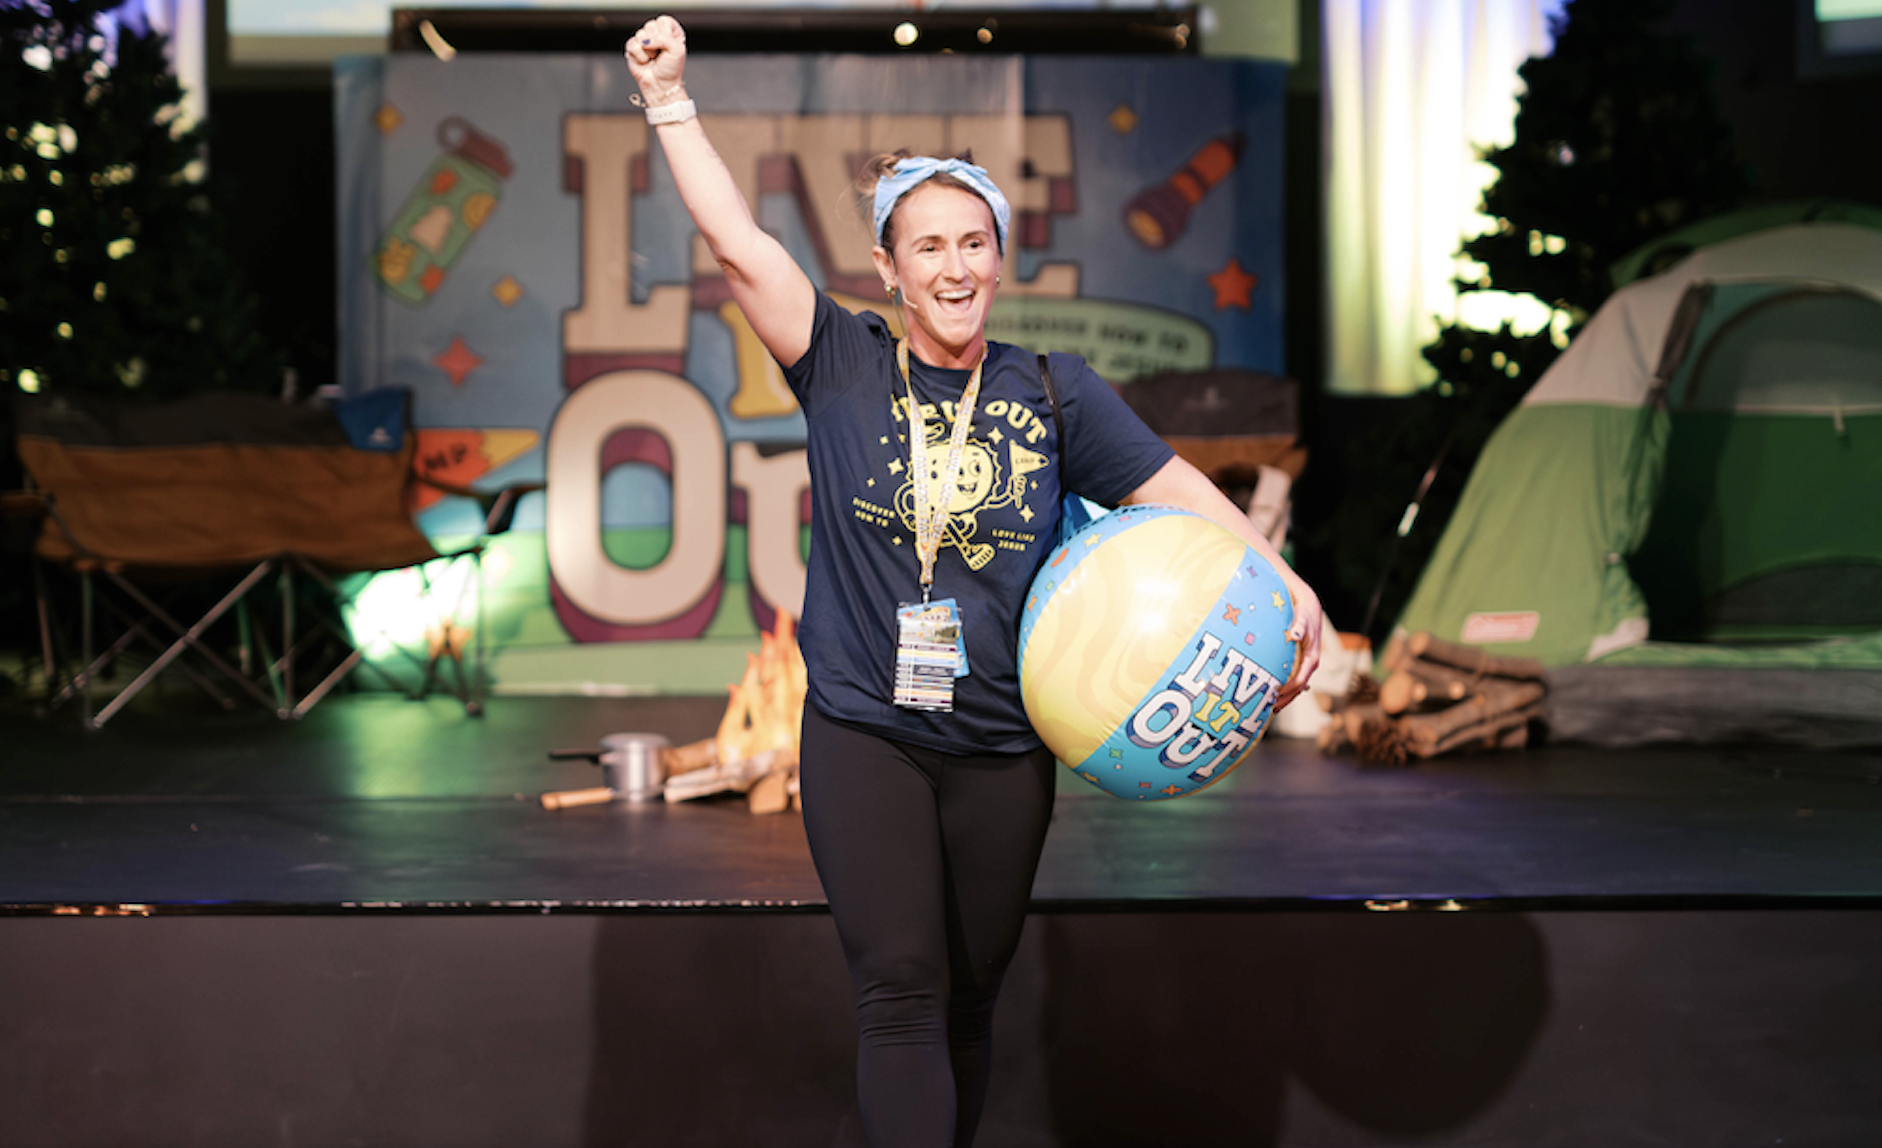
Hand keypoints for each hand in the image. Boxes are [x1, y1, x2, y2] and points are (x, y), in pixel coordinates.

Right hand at [624, 14, 686, 101]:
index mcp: (670, 31)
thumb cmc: (671, 69)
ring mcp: (644, 39)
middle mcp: (657, 33)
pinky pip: (632, 44)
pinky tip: (644, 61)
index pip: (664, 21)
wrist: (660, 85)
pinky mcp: (633, 47)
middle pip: (651, 25)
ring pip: (640, 34)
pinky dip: (639, 56)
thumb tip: (645, 40)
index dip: (666, 34)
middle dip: (656, 43)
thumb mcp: (677, 50)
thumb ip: (664, 38)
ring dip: (648, 51)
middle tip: (660, 54)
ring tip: (653, 58)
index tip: (669, 46)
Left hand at [1275, 573, 1323, 711]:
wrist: (1311, 609)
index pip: (1300, 681)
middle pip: (1298, 689)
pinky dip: (1286, 689)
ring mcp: (1306, 665)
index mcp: (1312, 659)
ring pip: (1297, 687)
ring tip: (1270, 708)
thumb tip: (1295, 634)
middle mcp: (1310, 664)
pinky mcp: (1301, 663)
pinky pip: (1295, 680)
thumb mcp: (1302, 620)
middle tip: (1268, 709)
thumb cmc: (1304, 615)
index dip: (1287, 691)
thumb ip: (1298, 627)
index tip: (1273, 697)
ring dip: (1285, 698)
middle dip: (1285, 699)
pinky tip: (1274, 696)